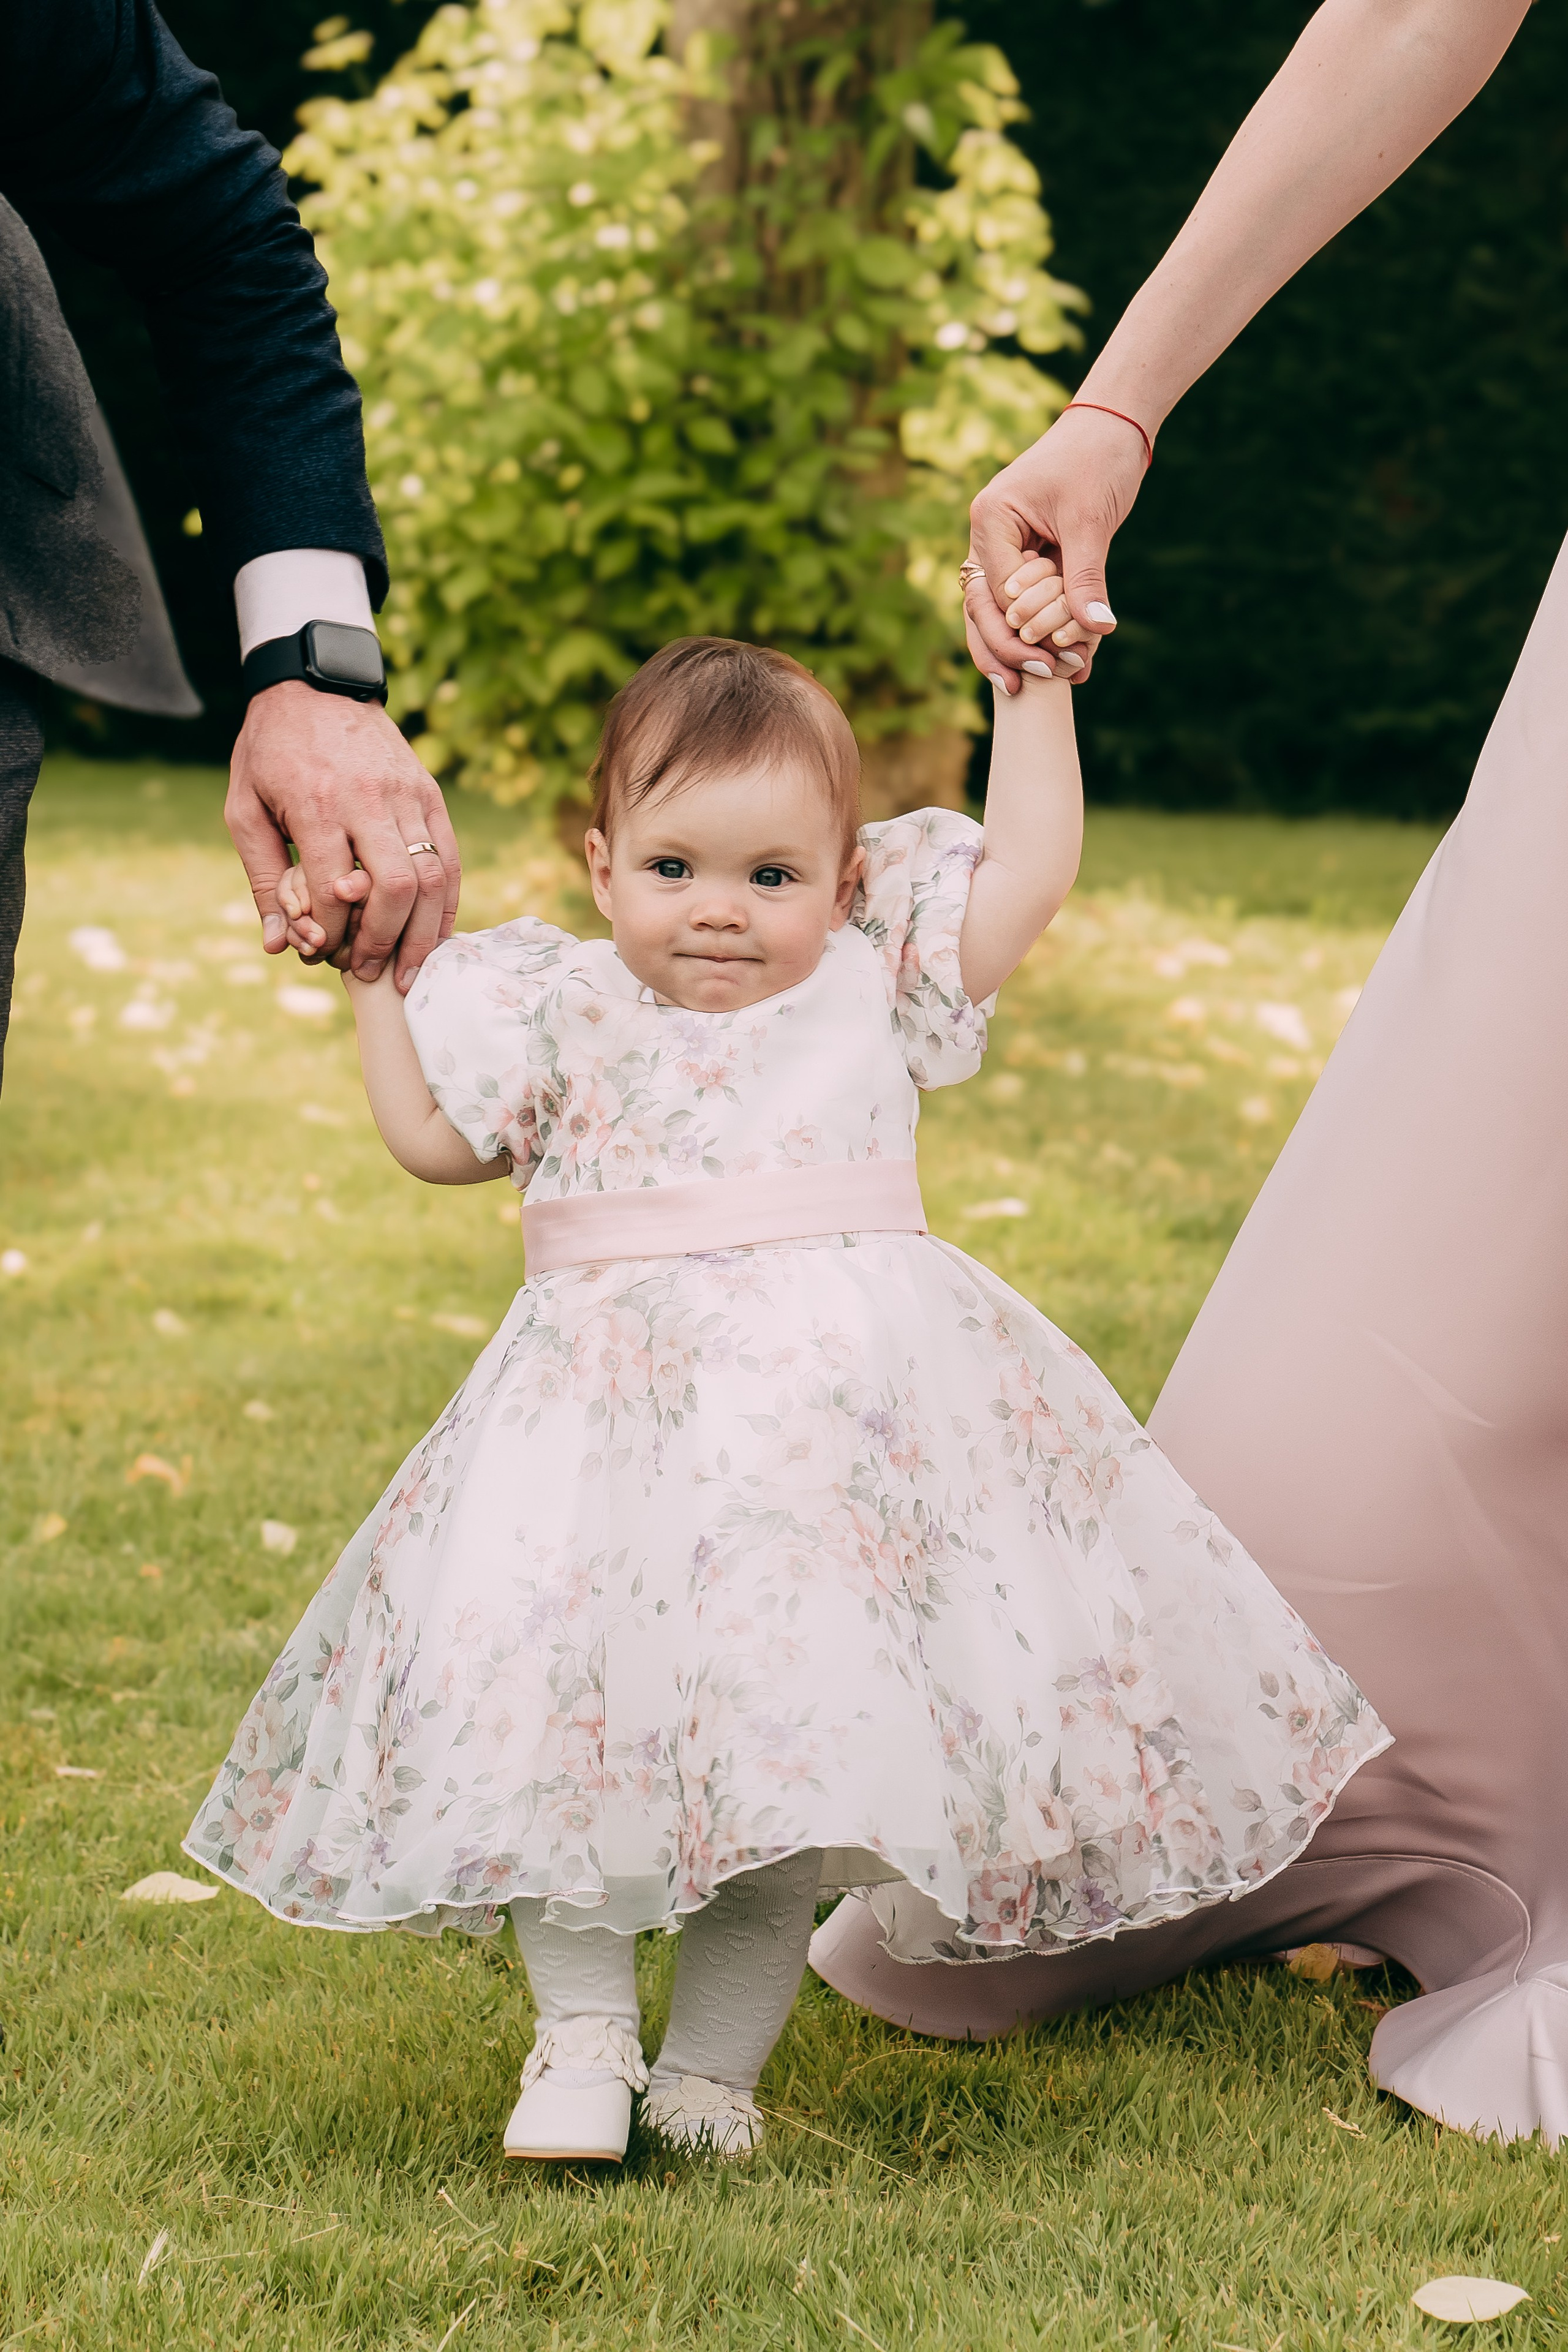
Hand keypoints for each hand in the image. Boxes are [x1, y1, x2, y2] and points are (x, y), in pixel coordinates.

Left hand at [225, 683, 460, 989]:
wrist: (315, 684)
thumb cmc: (272, 750)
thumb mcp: (244, 808)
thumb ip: (262, 879)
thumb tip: (277, 945)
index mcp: (316, 803)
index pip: (333, 889)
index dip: (330, 933)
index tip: (320, 950)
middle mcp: (369, 800)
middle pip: (394, 888)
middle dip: (381, 940)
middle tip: (365, 970)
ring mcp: (407, 796)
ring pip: (432, 877)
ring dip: (422, 935)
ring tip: (407, 971)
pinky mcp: (430, 794)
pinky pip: (450, 858)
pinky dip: (447, 904)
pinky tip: (435, 935)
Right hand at [966, 403, 1151, 689]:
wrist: (1112, 426)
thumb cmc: (1098, 460)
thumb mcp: (1091, 522)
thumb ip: (1086, 577)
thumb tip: (1097, 630)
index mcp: (991, 520)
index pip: (995, 592)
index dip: (1019, 632)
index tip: (1050, 663)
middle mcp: (987, 536)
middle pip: (981, 609)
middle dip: (1006, 650)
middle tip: (1030, 685)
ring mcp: (1002, 547)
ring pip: (994, 612)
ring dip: (1016, 647)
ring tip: (1038, 684)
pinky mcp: (1024, 555)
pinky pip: (1020, 602)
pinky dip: (1036, 629)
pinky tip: (1053, 661)